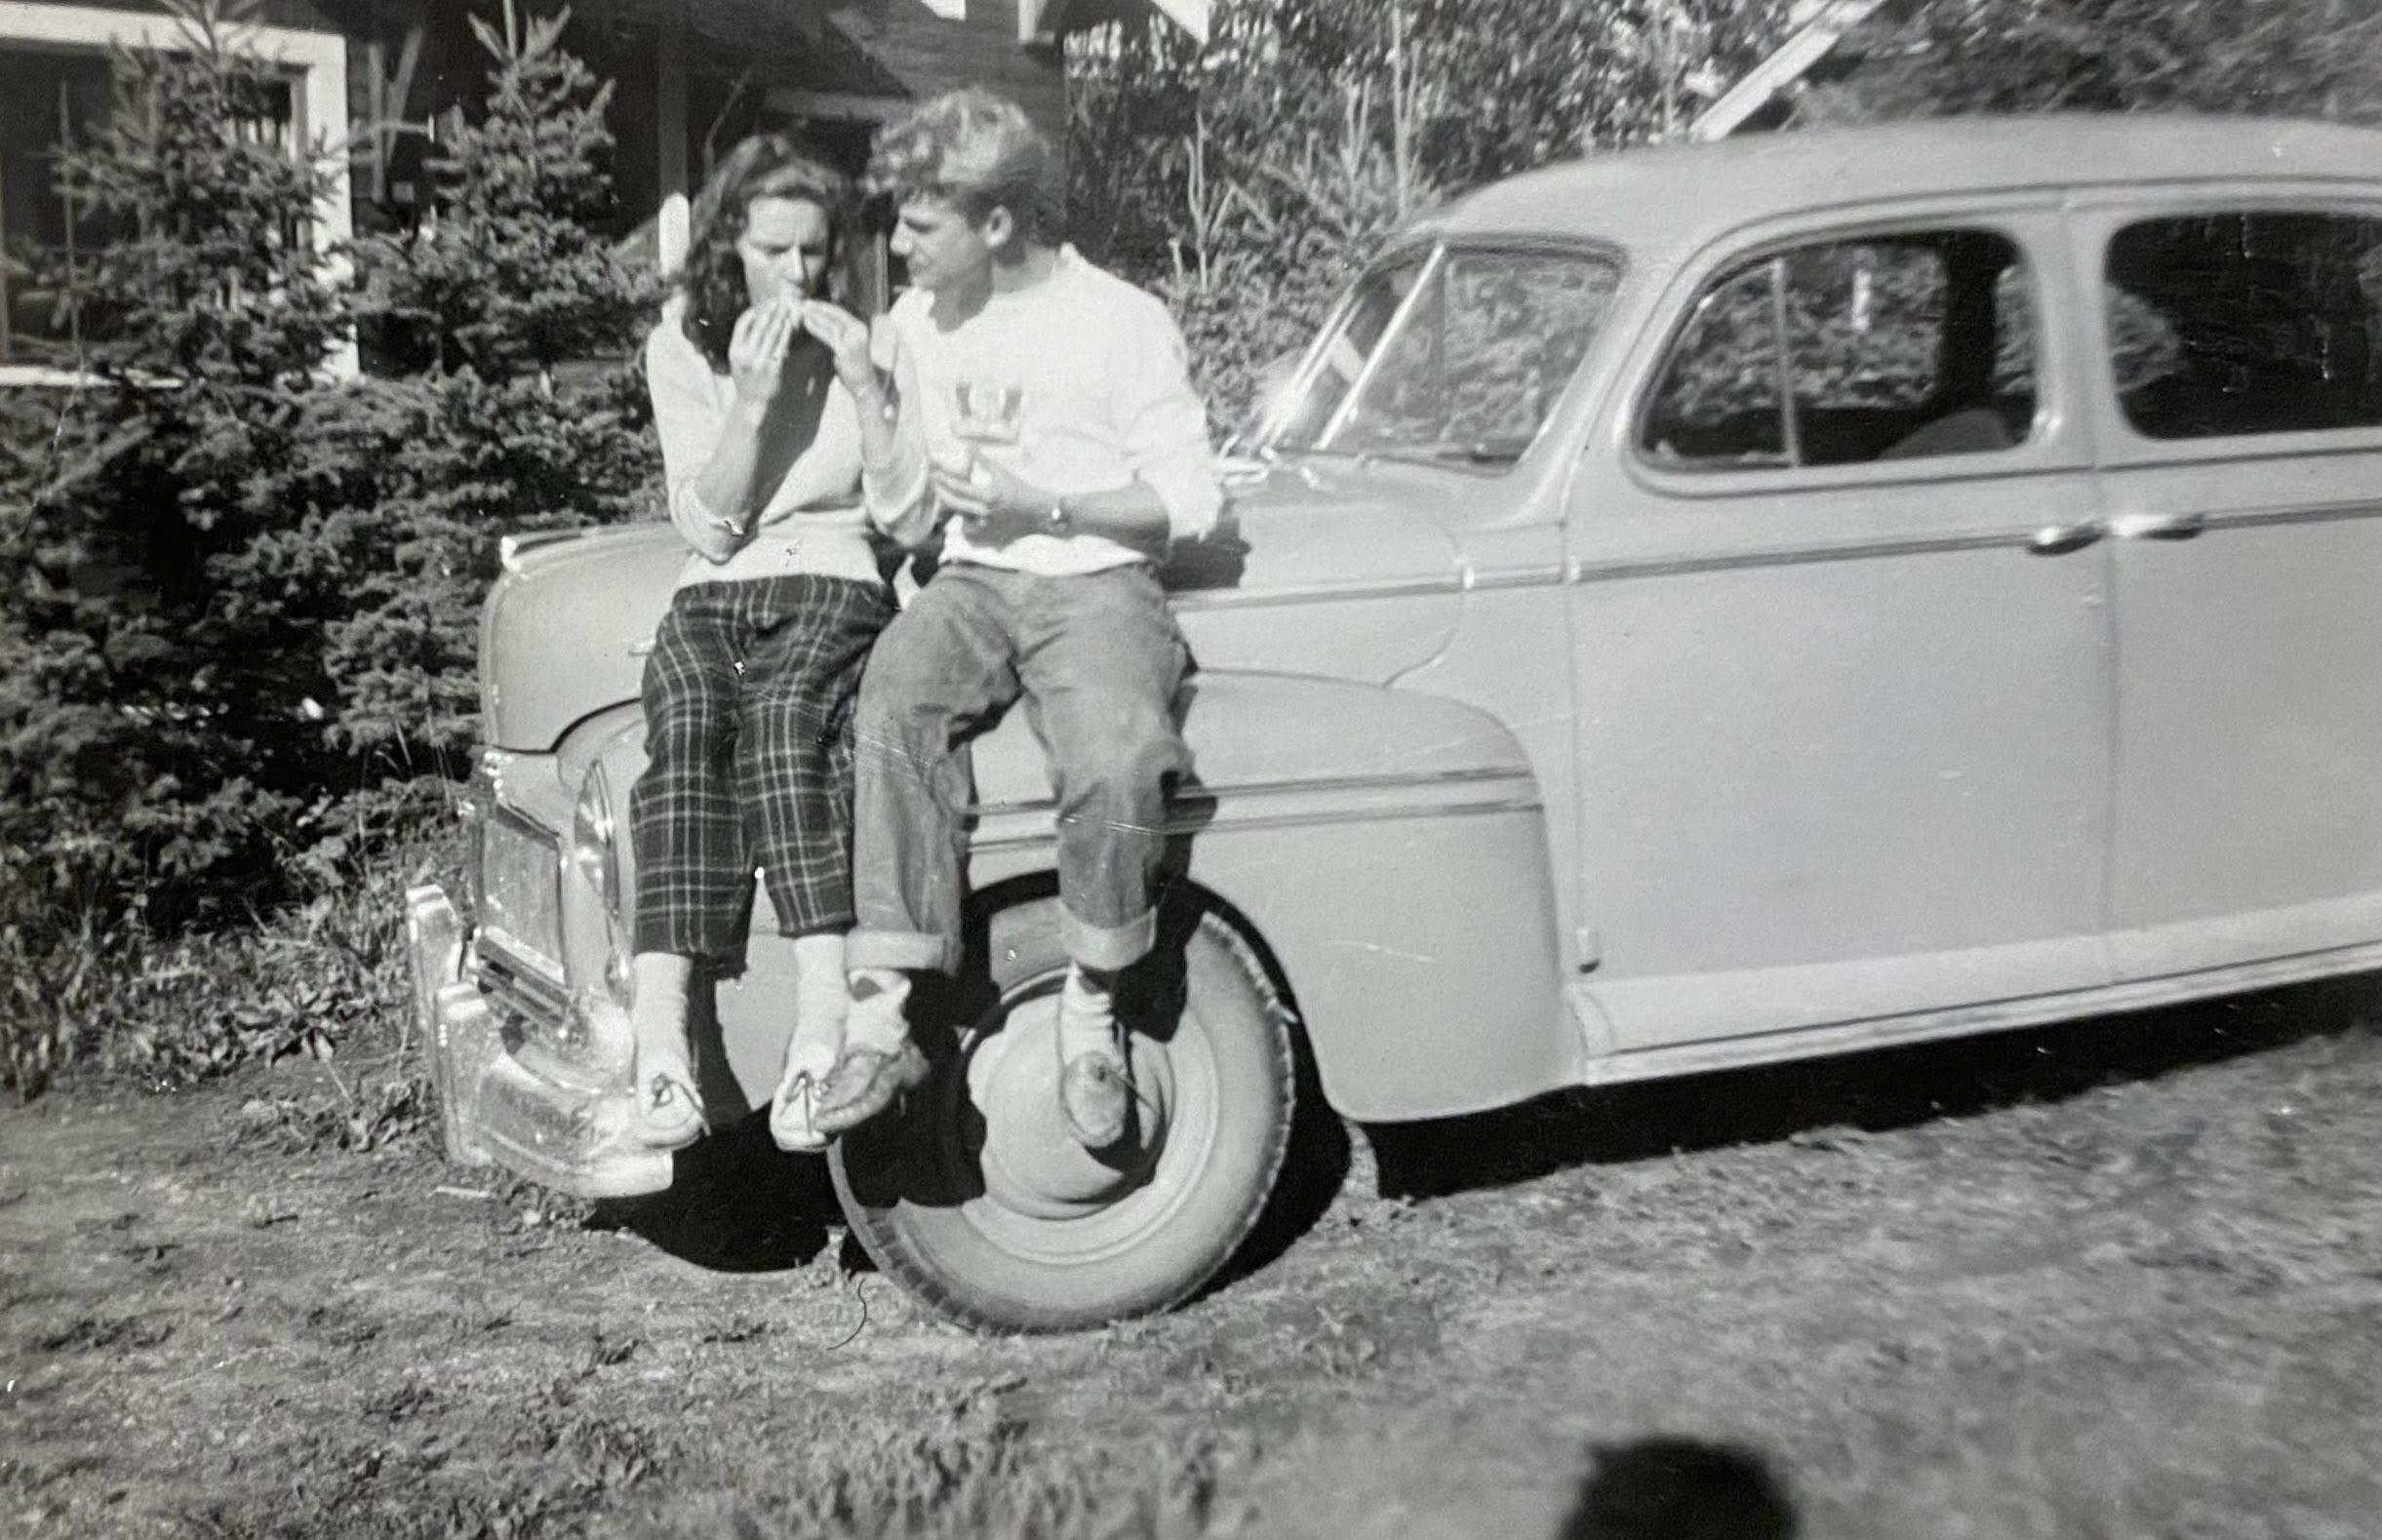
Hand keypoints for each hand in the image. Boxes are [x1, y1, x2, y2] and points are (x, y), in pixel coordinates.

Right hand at [727, 298, 799, 409]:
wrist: (753, 403)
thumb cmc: (747, 379)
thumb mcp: (738, 360)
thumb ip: (743, 341)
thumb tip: (755, 318)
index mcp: (734, 351)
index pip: (742, 323)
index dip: (754, 312)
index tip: (764, 305)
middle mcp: (745, 356)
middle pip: (759, 326)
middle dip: (771, 311)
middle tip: (780, 300)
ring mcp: (760, 362)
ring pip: (772, 334)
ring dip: (781, 319)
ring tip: (788, 308)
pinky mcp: (774, 369)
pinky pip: (782, 346)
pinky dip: (787, 333)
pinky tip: (791, 325)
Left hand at [797, 301, 882, 402]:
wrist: (865, 387)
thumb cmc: (855, 369)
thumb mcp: (848, 347)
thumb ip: (839, 336)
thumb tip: (822, 327)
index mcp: (860, 328)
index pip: (841, 313)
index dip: (825, 307)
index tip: (811, 303)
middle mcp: (859, 331)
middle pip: (835, 314)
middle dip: (818, 307)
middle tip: (803, 303)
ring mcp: (853, 340)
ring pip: (831, 323)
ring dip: (815, 315)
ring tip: (802, 310)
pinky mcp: (845, 350)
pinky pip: (828, 335)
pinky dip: (816, 328)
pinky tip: (806, 323)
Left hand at [932, 456, 1056, 547]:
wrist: (1036, 514)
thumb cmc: (1019, 490)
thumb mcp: (1002, 472)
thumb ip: (983, 460)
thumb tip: (968, 445)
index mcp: (988, 496)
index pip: (958, 486)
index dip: (943, 477)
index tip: (935, 471)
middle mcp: (984, 513)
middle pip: (953, 503)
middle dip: (940, 491)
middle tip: (935, 482)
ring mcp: (984, 527)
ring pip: (959, 516)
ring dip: (954, 506)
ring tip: (950, 494)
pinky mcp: (985, 537)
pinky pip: (967, 529)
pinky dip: (965, 521)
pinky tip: (968, 513)